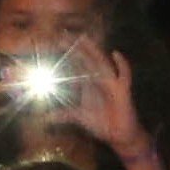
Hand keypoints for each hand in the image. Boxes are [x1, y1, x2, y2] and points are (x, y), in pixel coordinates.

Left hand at [55, 48, 154, 166]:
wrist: (119, 135)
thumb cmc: (101, 123)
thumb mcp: (79, 118)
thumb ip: (63, 115)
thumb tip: (45, 118)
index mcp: (88, 84)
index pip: (76, 64)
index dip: (67, 53)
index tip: (54, 41)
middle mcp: (99, 80)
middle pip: (86, 59)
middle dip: (75, 47)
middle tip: (62, 34)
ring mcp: (111, 84)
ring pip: (101, 63)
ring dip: (92, 51)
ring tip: (83, 37)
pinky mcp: (122, 91)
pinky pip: (124, 75)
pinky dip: (122, 65)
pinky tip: (116, 54)